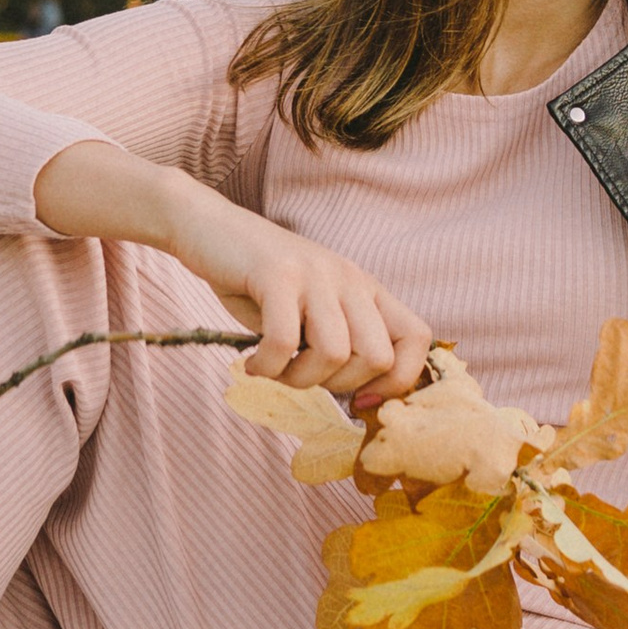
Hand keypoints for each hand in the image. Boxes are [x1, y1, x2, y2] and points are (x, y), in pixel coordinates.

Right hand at [28, 143, 433, 401]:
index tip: (357, 398)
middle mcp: (350, 279)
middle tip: (302, 377)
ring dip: (299, 379)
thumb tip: (360, 400)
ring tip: (274, 370)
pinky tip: (252, 364)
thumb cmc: (260, 284)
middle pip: (378, 357)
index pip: (417, 338)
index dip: (397, 380)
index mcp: (366, 289)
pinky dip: (267, 367)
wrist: (210, 228)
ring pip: (335, 354)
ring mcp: (316, 274)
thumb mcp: (311, 312)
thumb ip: (339, 345)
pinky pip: (284, 342)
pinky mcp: (277, 275)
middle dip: (338, 386)